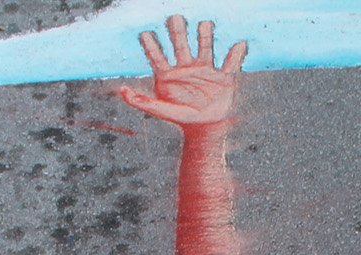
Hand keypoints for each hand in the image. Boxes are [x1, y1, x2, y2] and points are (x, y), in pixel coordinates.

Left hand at [119, 15, 246, 128]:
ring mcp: (205, 70)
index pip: (157, 55)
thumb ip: (141, 102)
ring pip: (205, 46)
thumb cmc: (182, 119)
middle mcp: (186, 67)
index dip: (150, 44)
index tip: (144, 33)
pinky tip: (238, 44)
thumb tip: (122, 91)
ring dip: (205, 35)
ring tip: (204, 24)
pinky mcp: (223, 77)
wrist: (205, 130)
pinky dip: (235, 54)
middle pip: (181, 43)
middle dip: (177, 30)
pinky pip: (231, 64)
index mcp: (170, 74)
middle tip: (175, 18)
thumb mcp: (160, 111)